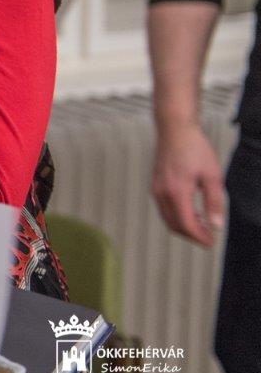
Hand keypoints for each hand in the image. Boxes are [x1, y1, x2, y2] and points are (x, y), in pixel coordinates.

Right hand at [152, 121, 224, 246]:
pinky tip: (191, 210)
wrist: (174, 130)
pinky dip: (176, 215)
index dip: (199, 237)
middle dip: (191, 235)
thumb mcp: (212, 176)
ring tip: (202, 223)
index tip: (211, 242)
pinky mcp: (155, 185)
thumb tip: (216, 225)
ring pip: (167, 218)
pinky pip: (163, 208)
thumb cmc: (194, 148)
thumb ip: (214, 202)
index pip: (186, 224)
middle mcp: (162, 193)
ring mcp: (156, 189)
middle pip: (174, 225)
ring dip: (184, 225)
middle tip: (208, 237)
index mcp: (177, 192)